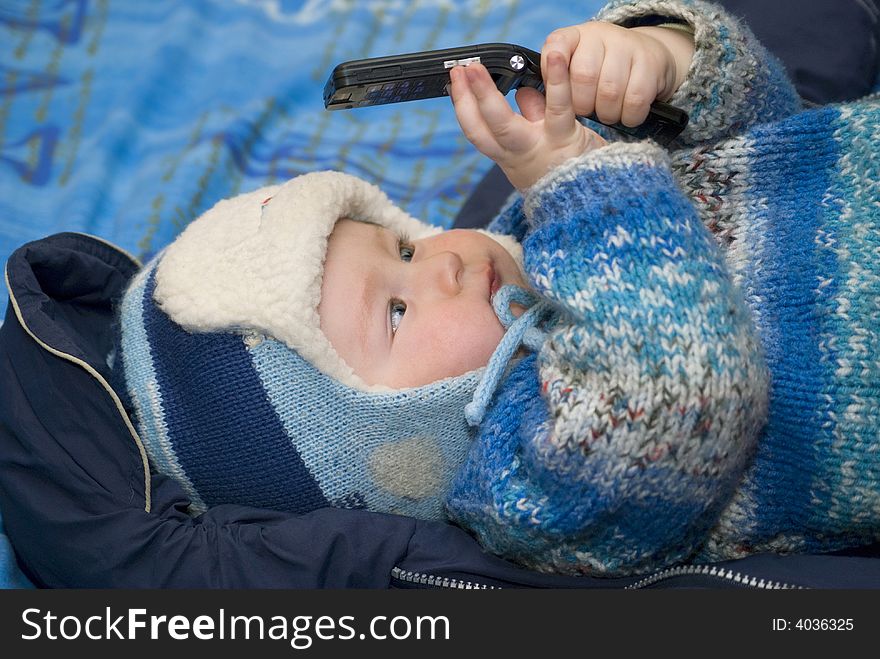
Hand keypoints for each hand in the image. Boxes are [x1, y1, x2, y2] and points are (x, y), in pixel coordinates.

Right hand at [449, 54, 605, 190]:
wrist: (593, 197)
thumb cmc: (567, 167)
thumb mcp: (541, 144)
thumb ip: (531, 115)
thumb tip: (522, 90)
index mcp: (509, 155)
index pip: (477, 131)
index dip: (463, 106)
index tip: (454, 82)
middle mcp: (517, 155)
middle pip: (481, 130)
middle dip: (466, 100)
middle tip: (459, 70)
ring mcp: (539, 147)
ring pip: (504, 124)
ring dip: (487, 94)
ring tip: (478, 67)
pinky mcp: (565, 139)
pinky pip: (558, 106)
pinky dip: (557, 79)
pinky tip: (554, 56)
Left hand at [531, 22, 692, 127]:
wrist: (647, 60)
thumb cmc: (600, 74)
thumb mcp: (571, 73)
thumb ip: (550, 83)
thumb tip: (524, 97)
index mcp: (572, 37)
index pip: (555, 49)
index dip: (554, 76)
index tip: (558, 94)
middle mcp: (599, 34)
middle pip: (583, 76)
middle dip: (583, 104)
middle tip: (586, 111)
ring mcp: (626, 45)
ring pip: (610, 90)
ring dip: (607, 112)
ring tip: (606, 113)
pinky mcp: (650, 61)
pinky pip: (635, 99)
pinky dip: (629, 115)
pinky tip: (626, 114)